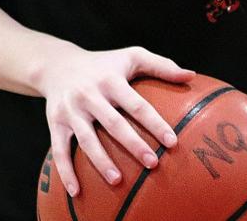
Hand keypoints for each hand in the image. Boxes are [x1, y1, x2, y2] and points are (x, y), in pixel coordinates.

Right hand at [38, 44, 195, 196]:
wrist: (58, 65)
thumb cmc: (105, 64)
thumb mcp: (132, 56)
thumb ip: (161, 66)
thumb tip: (191, 76)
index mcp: (111, 79)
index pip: (137, 104)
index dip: (155, 123)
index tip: (172, 142)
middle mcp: (89, 94)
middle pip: (113, 123)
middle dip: (133, 145)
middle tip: (153, 164)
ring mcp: (71, 110)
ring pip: (86, 139)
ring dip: (101, 161)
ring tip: (118, 181)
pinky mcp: (55, 123)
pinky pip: (59, 150)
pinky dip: (65, 172)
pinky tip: (77, 191)